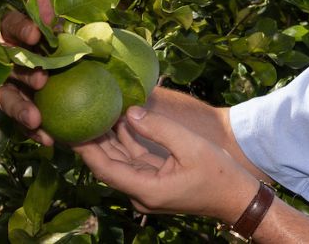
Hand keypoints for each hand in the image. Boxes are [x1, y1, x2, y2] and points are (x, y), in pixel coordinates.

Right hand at [0, 0, 57, 145]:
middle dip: (24, 73)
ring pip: (6, 97)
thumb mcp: (49, 33)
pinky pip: (18, 122)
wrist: (50, 80)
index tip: (35, 35)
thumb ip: (46, 19)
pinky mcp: (7, 110)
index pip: (10, 26)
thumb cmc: (47, 47)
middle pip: (7, 65)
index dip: (20, 29)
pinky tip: (47, 138)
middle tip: (42, 80)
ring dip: (20, 108)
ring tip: (36, 119)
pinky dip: (32, 130)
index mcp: (9, 34)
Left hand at [75, 106, 261, 223]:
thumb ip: (159, 129)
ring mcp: (147, 189)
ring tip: (95, 110)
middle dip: (92, 140)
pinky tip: (119, 120)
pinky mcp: (154, 182)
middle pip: (107, 164)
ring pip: (119, 161)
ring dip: (108, 139)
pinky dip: (126, 142)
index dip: (85, 149)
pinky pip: (134, 160)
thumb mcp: (190, 146)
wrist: (237, 198)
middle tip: (76, 113)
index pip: (104, 169)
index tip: (71, 128)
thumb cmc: (219, 175)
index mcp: (146, 189)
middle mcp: (141, 193)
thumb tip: (129, 113)